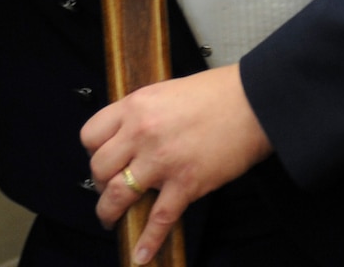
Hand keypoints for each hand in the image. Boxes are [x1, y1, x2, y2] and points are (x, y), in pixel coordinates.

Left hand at [81, 65, 271, 261]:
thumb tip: (129, 135)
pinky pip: (159, 218)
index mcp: (135, 107)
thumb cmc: (215, 94)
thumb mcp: (166, 92)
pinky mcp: (186, 184)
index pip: (91, 135)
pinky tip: (142, 254)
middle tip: (108, 190)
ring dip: (110, 213)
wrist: (252, 103)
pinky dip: (149, 240)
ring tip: (111, 220)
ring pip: (119, 195)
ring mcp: (162, 161)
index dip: (92, 151)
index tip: (100, 159)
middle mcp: (141, 133)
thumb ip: (143, 114)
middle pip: (100, 168)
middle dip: (100, 184)